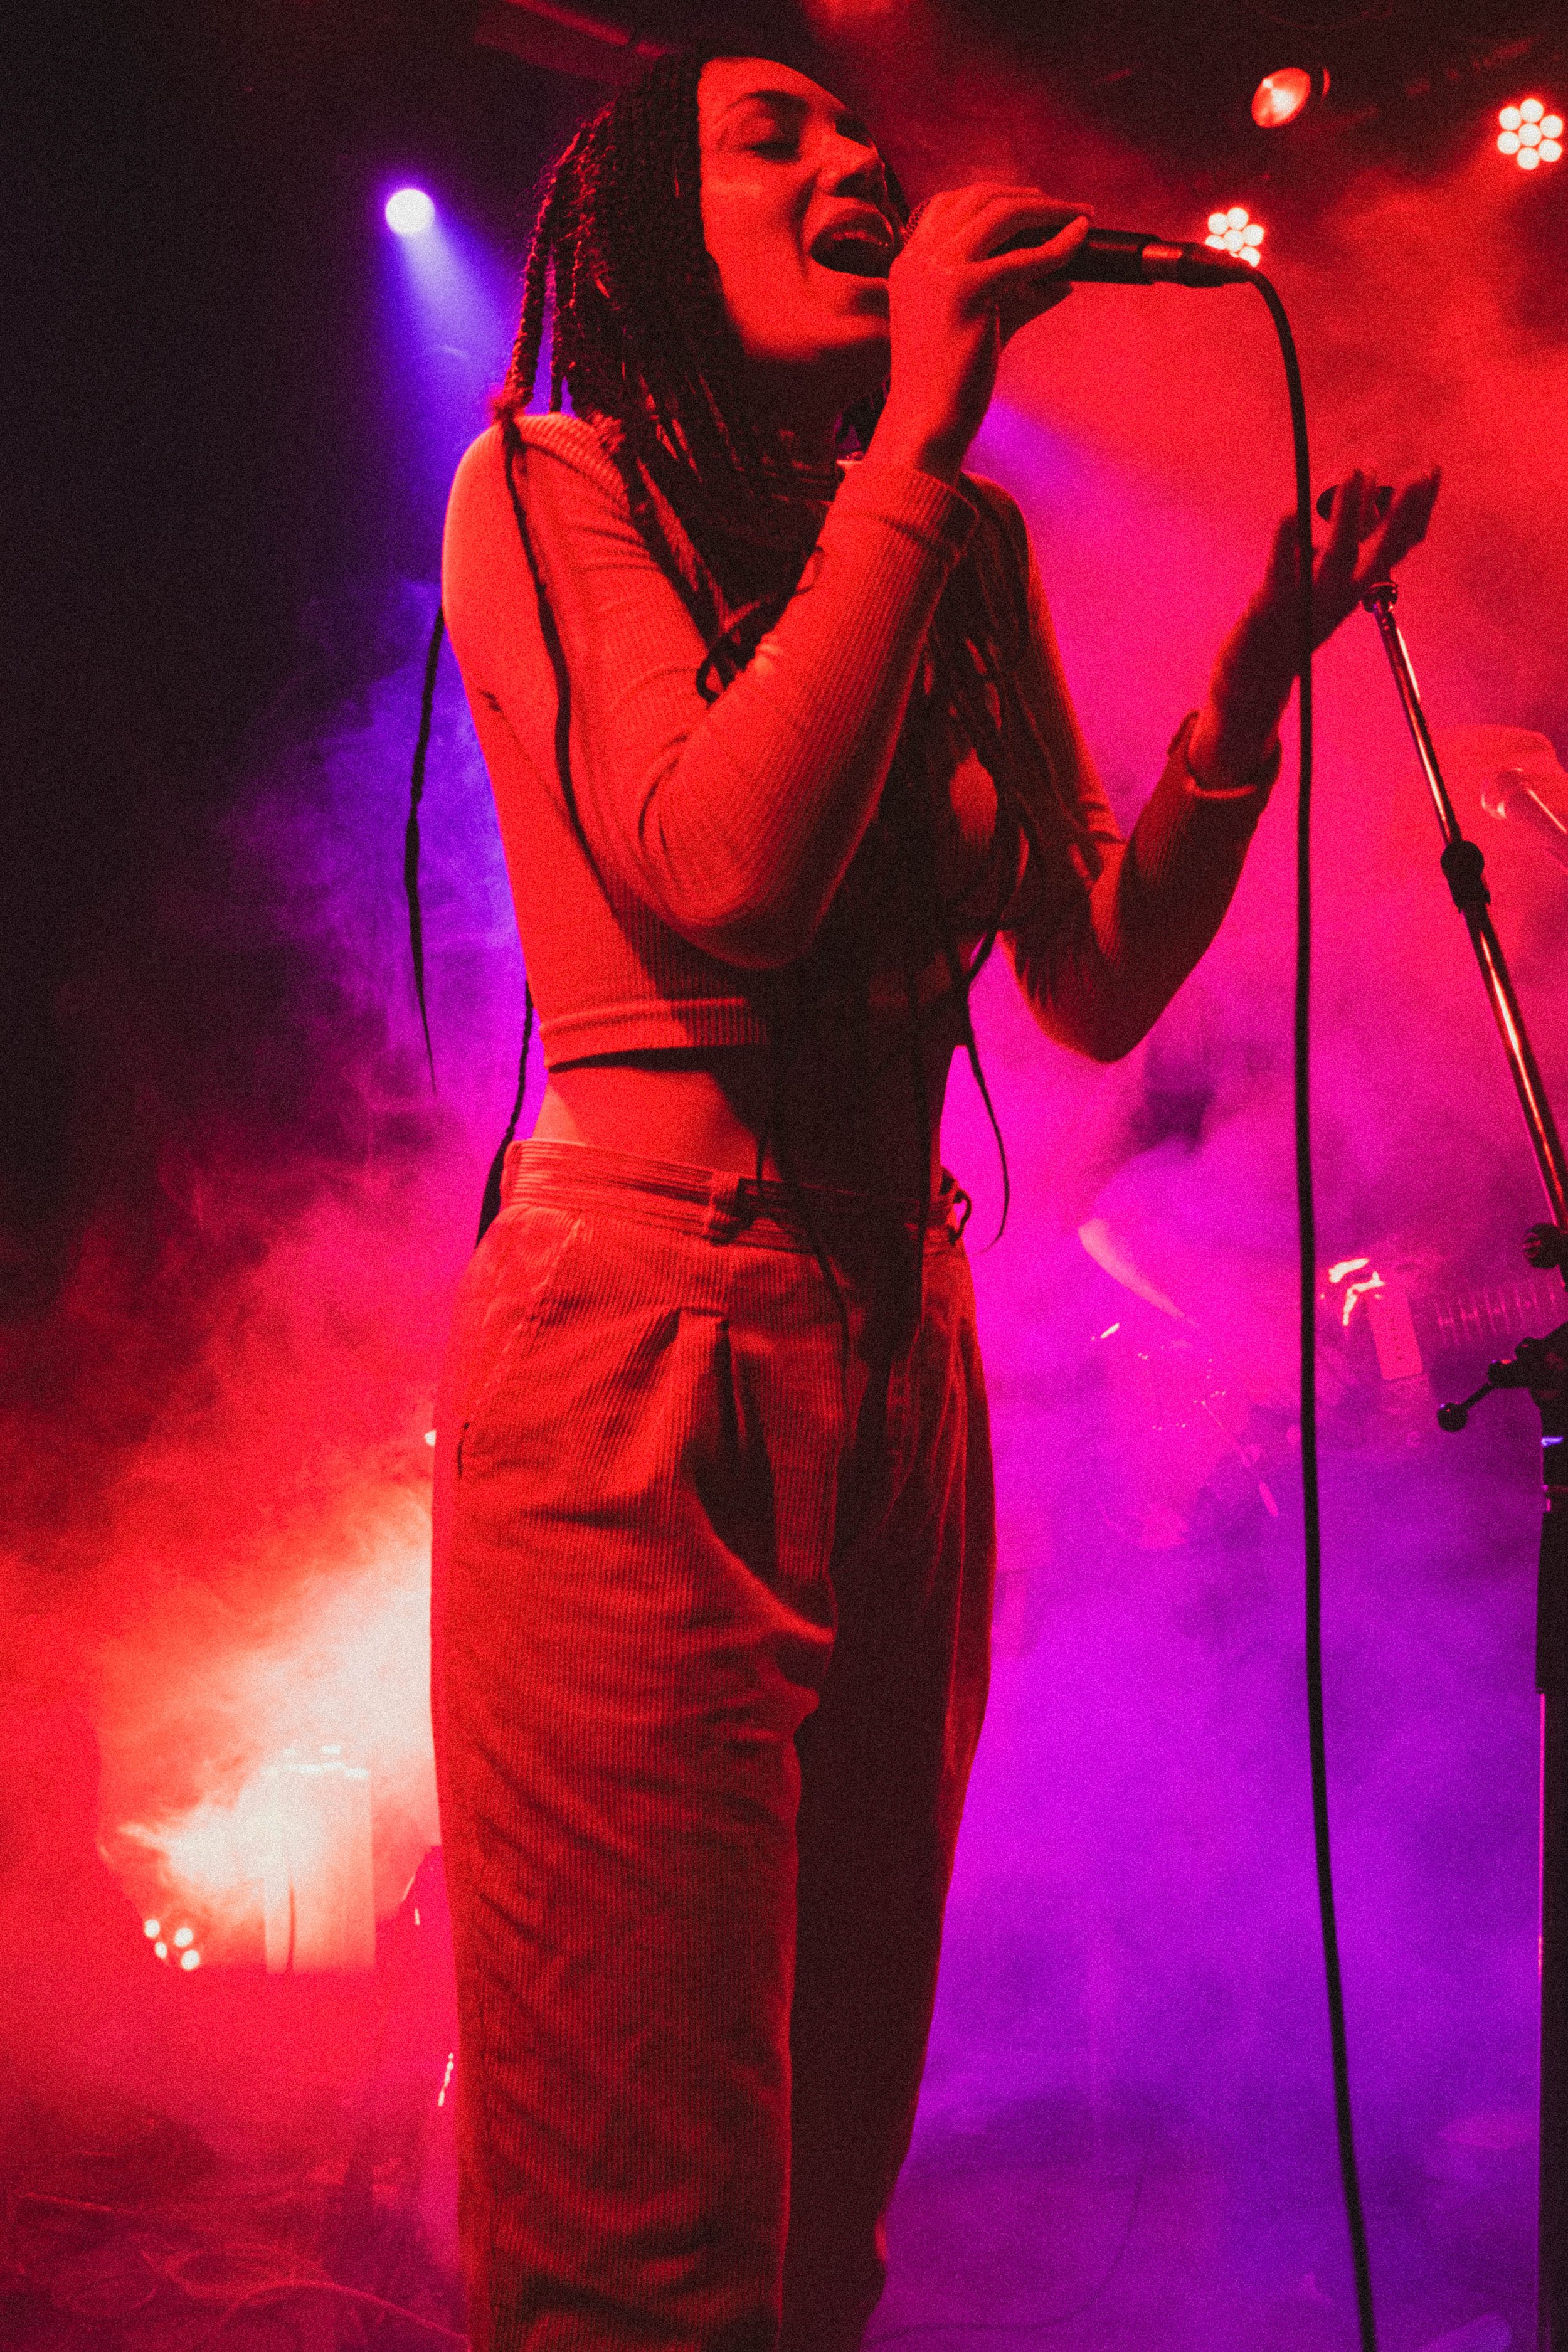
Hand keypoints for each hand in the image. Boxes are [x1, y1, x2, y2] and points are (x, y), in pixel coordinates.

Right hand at [868, 186, 1091, 482]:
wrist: (925, 423)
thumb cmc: (949, 384)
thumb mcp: (981, 326)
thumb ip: (1017, 297)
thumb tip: (1063, 281)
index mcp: (909, 263)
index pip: (951, 202)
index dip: (997, 194)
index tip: (1033, 204)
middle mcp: (918, 258)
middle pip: (979, 197)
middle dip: (1029, 197)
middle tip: (1067, 208)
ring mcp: (937, 271)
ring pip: (1002, 214)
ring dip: (1049, 210)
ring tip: (1080, 217)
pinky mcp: (963, 290)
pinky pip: (1024, 258)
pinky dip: (1058, 246)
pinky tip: (1079, 241)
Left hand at [1189, 466, 1441, 788]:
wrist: (1255, 678)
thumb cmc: (1297, 619)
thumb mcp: (1332, 584)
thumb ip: (1351, 542)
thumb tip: (1369, 491)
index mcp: (1358, 589)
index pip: (1400, 546)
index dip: (1419, 511)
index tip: (1433, 473)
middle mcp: (1341, 596)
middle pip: (1380, 553)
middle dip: (1403, 514)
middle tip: (1418, 474)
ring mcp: (1308, 600)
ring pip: (1336, 557)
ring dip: (1350, 516)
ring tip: (1356, 472)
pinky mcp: (1271, 604)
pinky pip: (1282, 568)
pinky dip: (1288, 540)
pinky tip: (1293, 509)